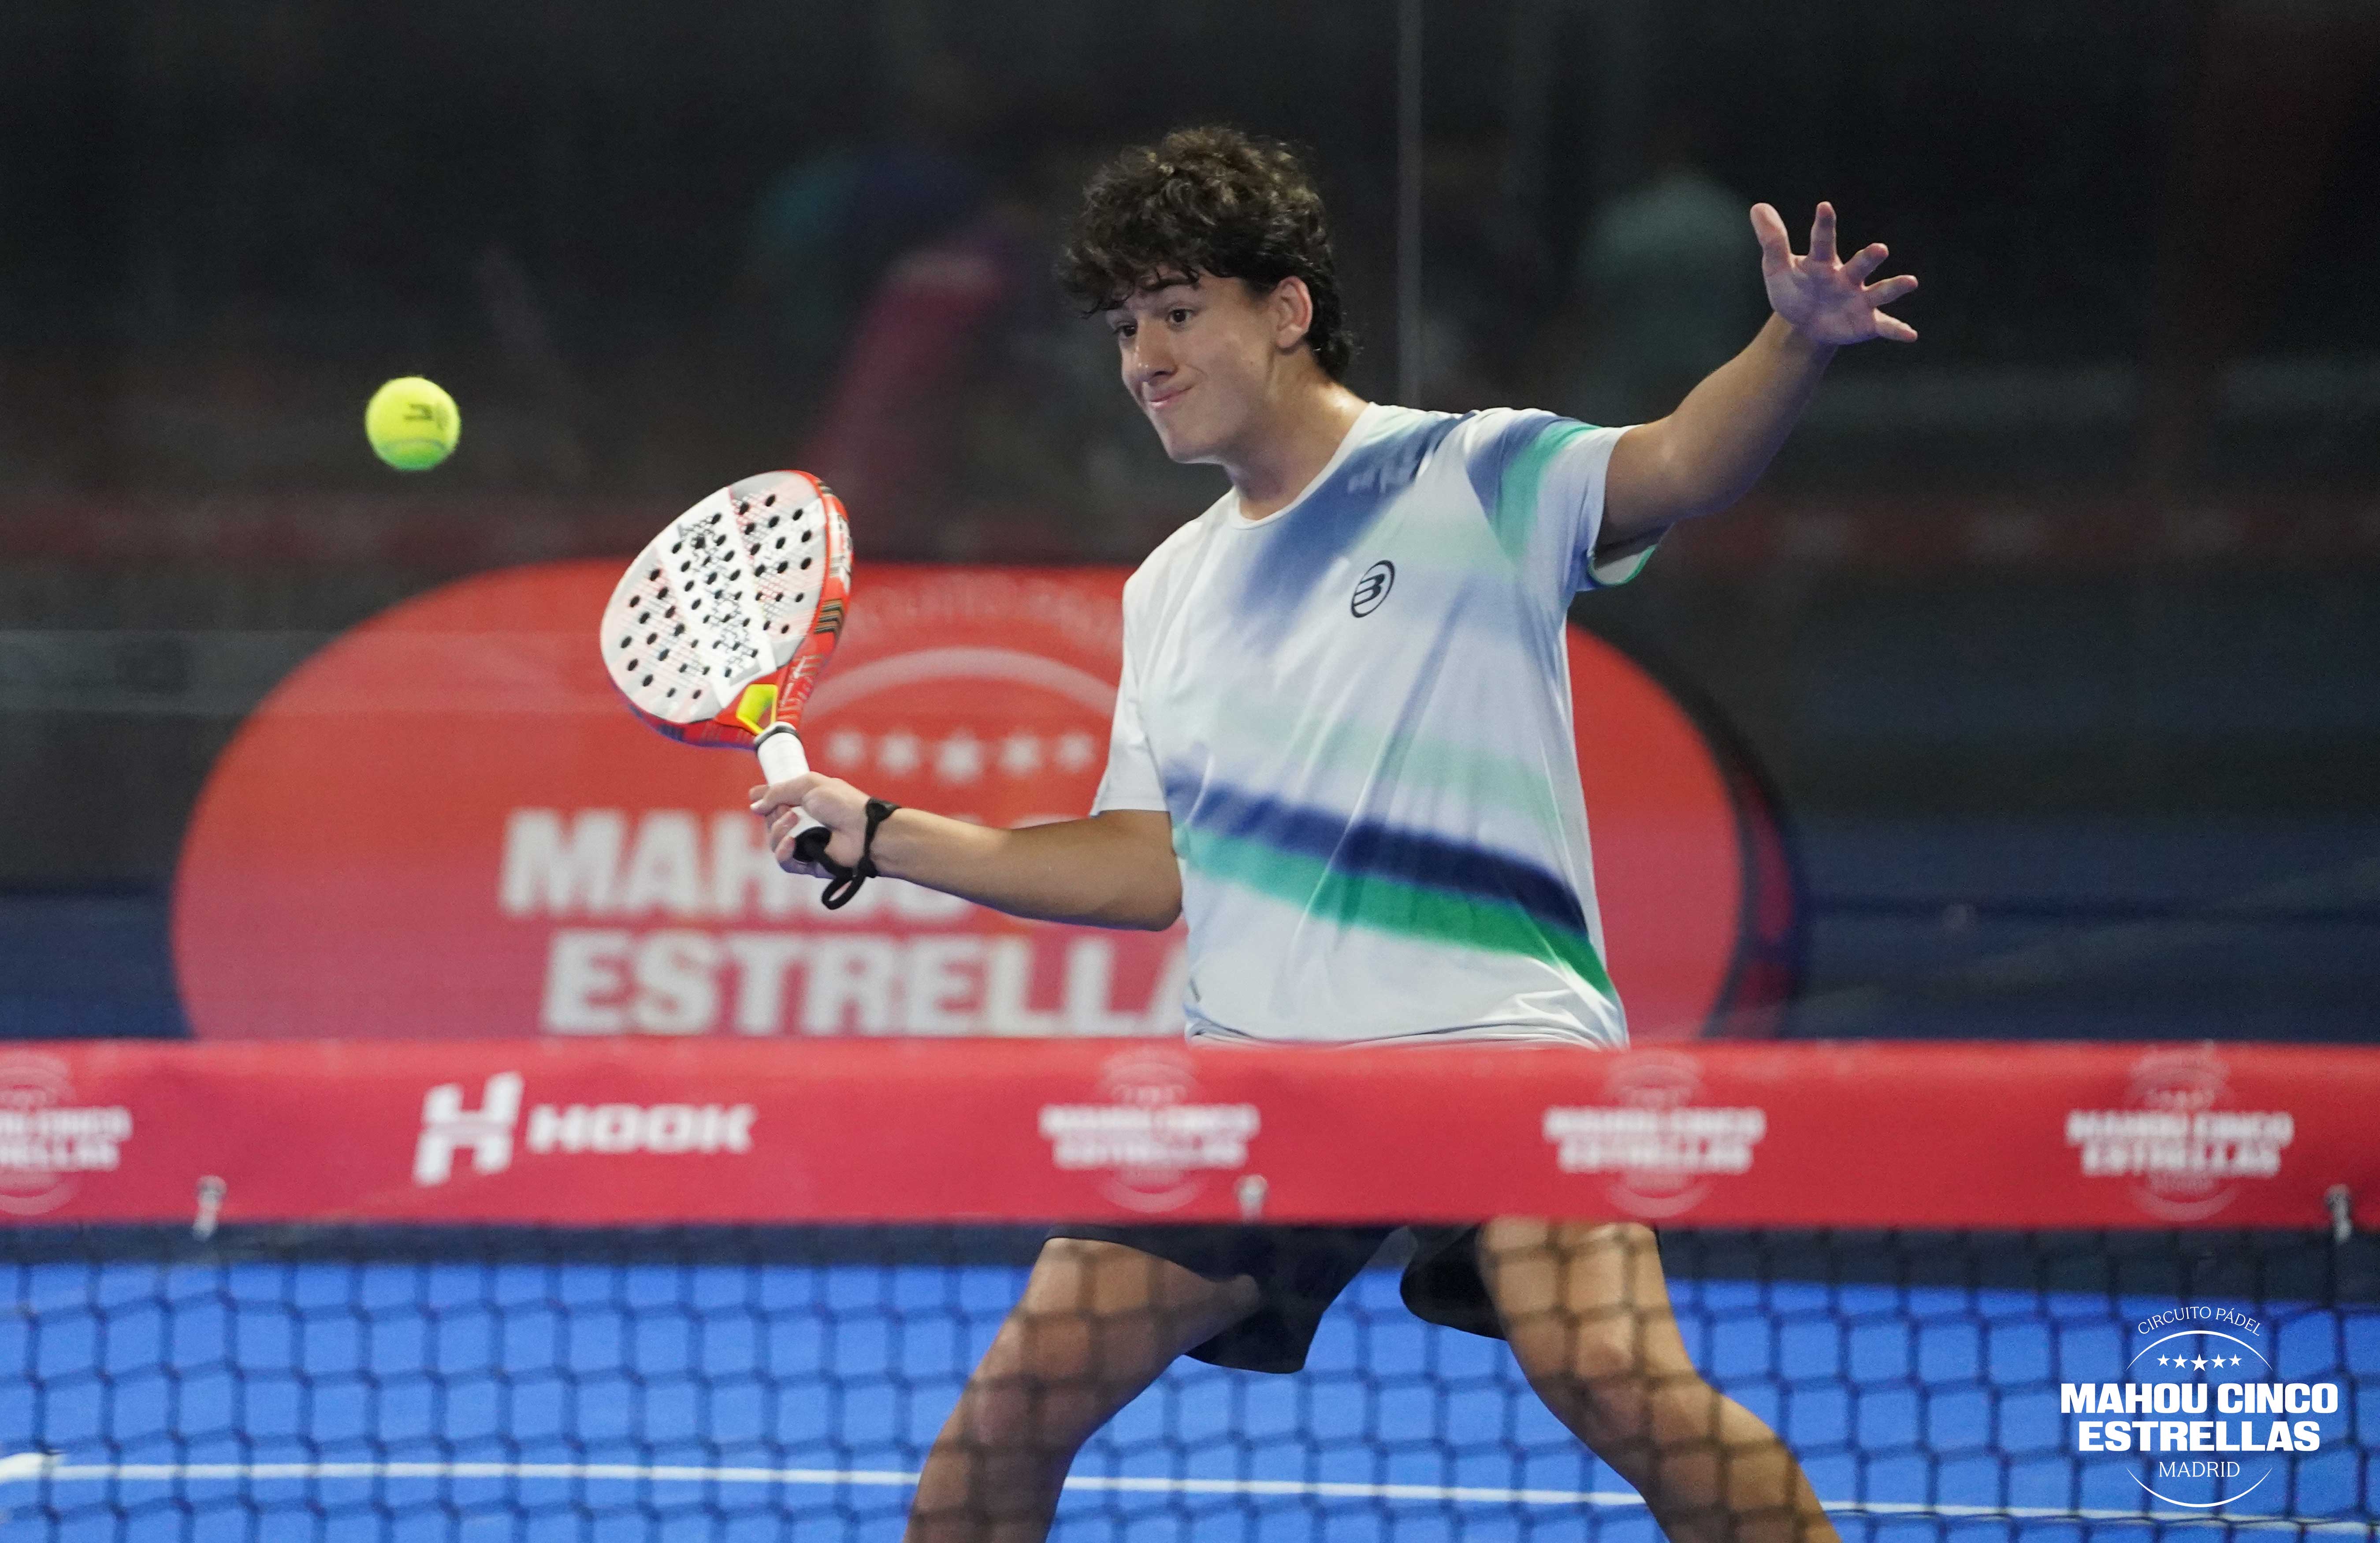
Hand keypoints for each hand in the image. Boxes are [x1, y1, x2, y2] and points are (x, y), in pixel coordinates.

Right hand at [750, 773, 870, 874]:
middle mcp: (804, 823)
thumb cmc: (842, 804)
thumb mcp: (808, 785)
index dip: (764, 799)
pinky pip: (784, 862)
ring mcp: (806, 844)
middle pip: (771, 822)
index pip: (778, 801)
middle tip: (787, 808)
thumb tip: (754, 805)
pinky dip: (782, 851)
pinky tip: (791, 842)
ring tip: (793, 819)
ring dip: (777, 829)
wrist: (864, 830)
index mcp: (807, 801)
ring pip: (773, 842)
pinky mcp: (809, 864)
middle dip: (773, 813)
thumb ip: (778, 792)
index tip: (753, 796)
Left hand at [1751, 202, 1917, 344]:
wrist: (1803, 323)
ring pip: (1880, 291)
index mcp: (1823, 262)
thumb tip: (1758, 207)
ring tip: (1911, 282)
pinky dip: (1897, 330)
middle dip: (1869, 258)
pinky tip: (1911, 335)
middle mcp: (1848, 277)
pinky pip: (1885, 326)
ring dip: (1895, 287)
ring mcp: (1860, 299)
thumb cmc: (1794, 289)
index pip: (1823, 241)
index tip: (1823, 207)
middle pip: (1860, 264)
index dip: (1824, 225)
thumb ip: (1773, 240)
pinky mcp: (1867, 322)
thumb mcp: (1777, 268)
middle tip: (1879, 249)